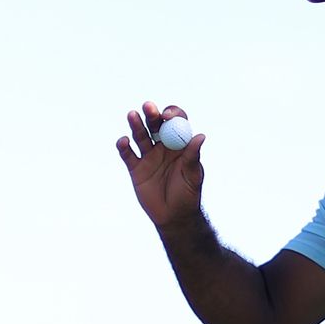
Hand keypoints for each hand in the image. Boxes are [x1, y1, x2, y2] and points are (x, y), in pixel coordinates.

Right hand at [116, 102, 205, 227]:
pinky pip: (128, 154)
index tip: (168, 117)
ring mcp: (149, 156)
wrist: (174, 216)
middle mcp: (163, 146)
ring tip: (132, 115)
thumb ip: (193, 157)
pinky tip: (124, 141)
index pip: (176, 123)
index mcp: (180, 144)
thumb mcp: (194, 176)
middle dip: (152, 115)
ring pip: (140, 136)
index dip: (172, 116)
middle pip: (156, 125)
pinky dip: (124, 146)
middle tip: (148, 107)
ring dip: (136, 125)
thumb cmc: (188, 194)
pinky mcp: (135, 168)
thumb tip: (200, 136)